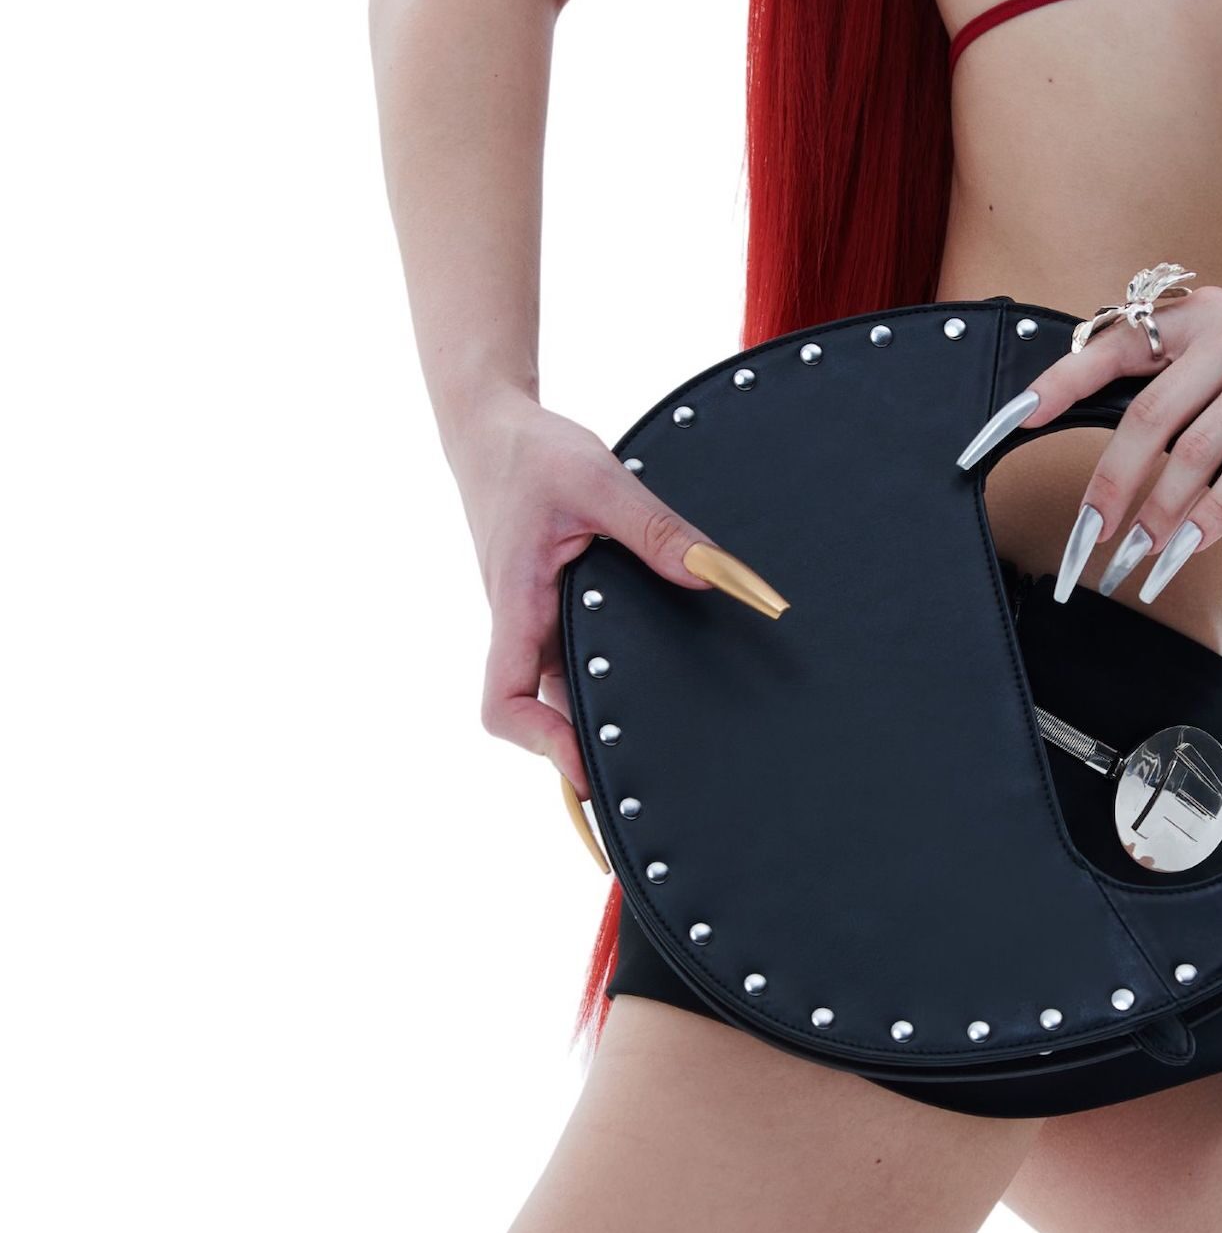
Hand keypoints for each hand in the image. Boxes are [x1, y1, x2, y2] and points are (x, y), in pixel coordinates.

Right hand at [444, 393, 790, 804]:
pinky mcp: (554, 607)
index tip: (589, 773)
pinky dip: (607, 684)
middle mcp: (524, 624)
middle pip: (539, 716)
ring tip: (664, 762)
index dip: (542, 747)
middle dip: (581, 761)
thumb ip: (658, 528)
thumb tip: (718, 576)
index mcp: (518, 604)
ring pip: (560, 692)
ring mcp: (538, 620)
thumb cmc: (533, 453)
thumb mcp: (600, 480)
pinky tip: (657, 690)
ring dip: (595, 725)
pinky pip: (576, 660)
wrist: (491, 428)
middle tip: (641, 804)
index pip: (505, 702)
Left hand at [954, 285, 1221, 606]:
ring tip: (1140, 556)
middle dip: (1112, 483)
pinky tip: (1191, 546)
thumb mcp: (1221, 378)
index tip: (1013, 419)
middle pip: (1149, 415)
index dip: (1060, 382)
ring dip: (1161, 515)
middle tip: (1091, 535)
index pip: (1113, 345)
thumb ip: (1167, 394)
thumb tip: (1094, 453)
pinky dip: (1212, 517)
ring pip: (1195, 453)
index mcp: (1197, 315)